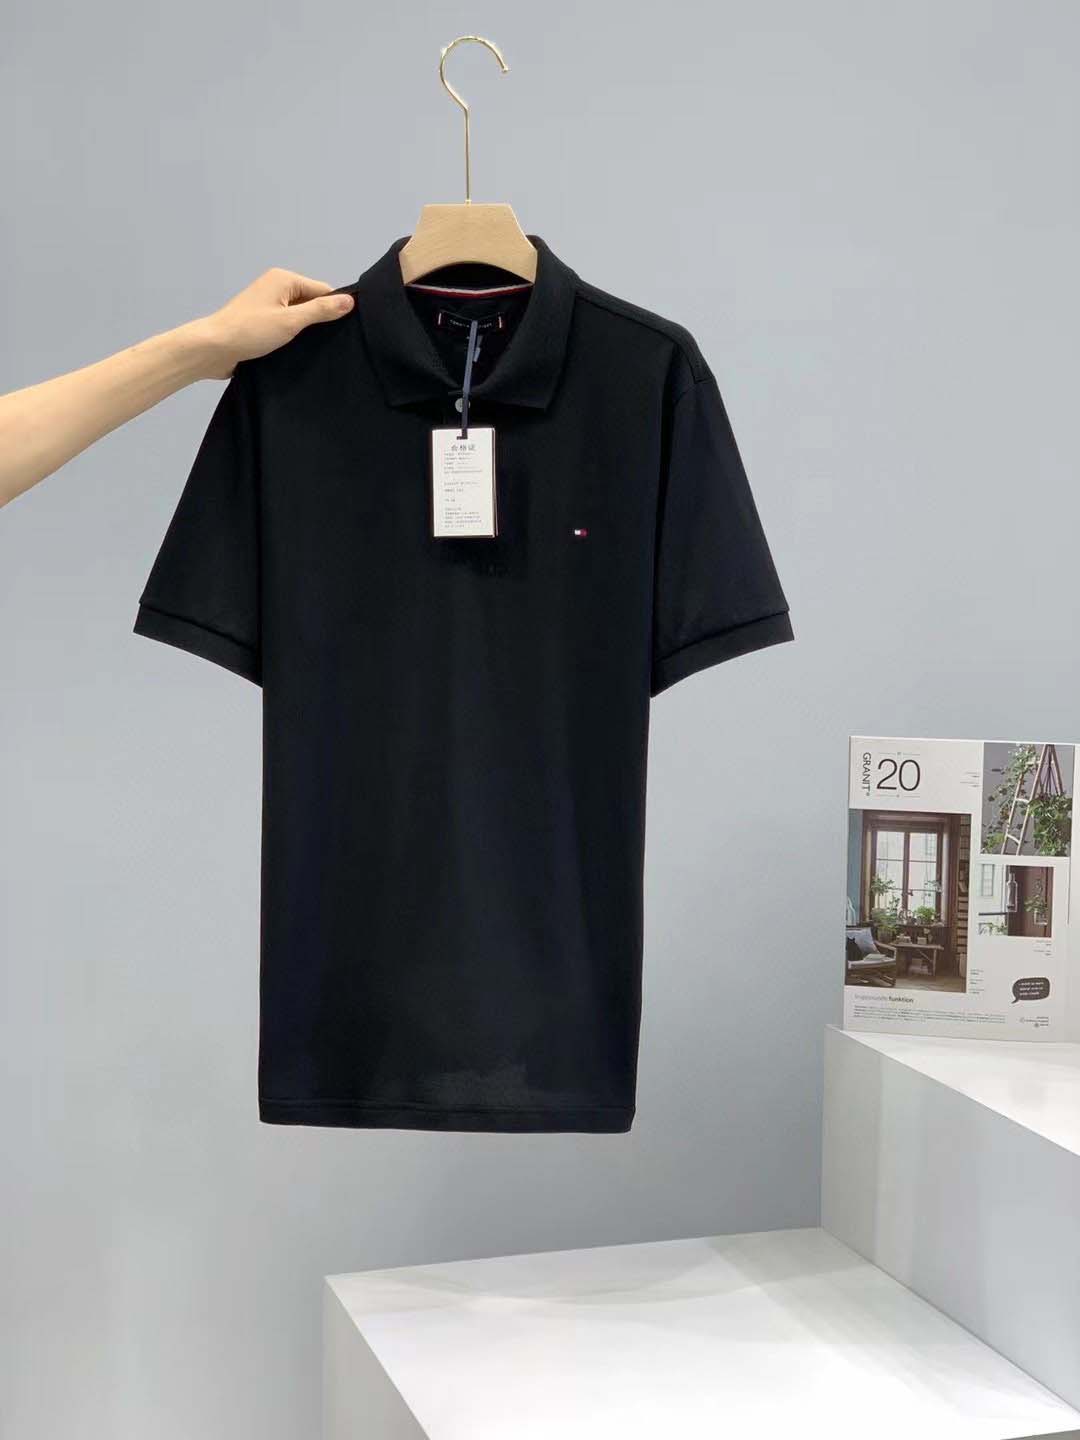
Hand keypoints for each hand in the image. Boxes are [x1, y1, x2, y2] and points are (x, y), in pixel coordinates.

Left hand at [186, 269, 354, 379]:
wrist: (213, 349)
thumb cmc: (250, 331)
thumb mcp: (291, 321)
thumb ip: (321, 311)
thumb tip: (350, 301)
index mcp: (283, 279)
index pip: (322, 290)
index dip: (335, 308)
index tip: (346, 330)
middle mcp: (276, 287)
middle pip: (311, 302)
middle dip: (320, 320)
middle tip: (333, 343)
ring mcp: (268, 305)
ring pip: (299, 316)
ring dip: (306, 331)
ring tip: (318, 349)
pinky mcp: (262, 322)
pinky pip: (287, 325)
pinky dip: (294, 336)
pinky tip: (301, 351)